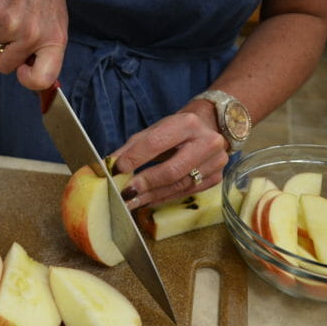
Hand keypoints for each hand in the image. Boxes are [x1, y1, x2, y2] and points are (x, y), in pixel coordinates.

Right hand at [0, 0, 67, 90]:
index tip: (23, 71)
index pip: (43, 79)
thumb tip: (29, 75)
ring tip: (15, 8)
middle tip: (15, 32)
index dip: (28, 81)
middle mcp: (33, 36)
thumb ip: (44, 50)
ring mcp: (11, 25)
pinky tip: (5, 0)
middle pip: (5, 66)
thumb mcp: (56, 23)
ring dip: (0, 30)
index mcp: (54, 40)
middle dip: (5, 54)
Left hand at [111, 99, 229, 209]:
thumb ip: (132, 147)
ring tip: (132, 202)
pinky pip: (186, 193)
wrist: (211, 127)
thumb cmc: (177, 130)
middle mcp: (206, 142)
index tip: (117, 170)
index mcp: (187, 124)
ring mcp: (215, 162)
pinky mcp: (216, 178)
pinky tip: (148, 201)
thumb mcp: (154, 131)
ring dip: (152, 196)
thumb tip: (110, 165)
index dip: (135, 158)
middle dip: (145, 183)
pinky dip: (164, 198)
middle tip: (125, 193)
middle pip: (172, 170)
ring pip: (179, 185)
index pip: (156, 143)